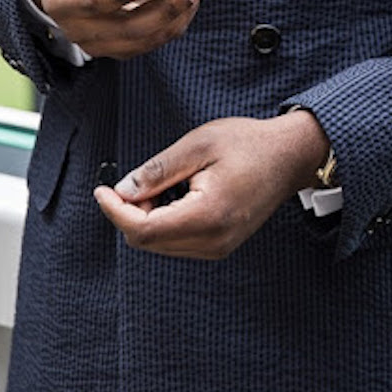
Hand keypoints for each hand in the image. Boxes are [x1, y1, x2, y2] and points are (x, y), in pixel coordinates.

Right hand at [23, 0, 204, 58]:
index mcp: (60, 3)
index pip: (93, 3)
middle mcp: (79, 31)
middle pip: (128, 28)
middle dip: (167, 8)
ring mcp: (100, 45)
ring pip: (146, 38)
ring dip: (177, 14)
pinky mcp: (120, 47)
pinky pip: (153, 39)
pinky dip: (175, 20)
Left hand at [93, 110, 330, 258]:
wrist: (290, 157)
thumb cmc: (249, 144)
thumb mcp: (198, 144)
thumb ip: (158, 171)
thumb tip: (122, 190)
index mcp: (207, 215)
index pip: (144, 230)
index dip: (115, 211)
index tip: (102, 190)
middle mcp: (213, 241)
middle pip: (148, 242)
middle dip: (130, 214)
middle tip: (133, 182)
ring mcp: (218, 248)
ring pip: (160, 246)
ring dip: (147, 219)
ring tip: (160, 186)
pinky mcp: (220, 246)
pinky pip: (178, 243)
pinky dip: (164, 224)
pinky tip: (174, 197)